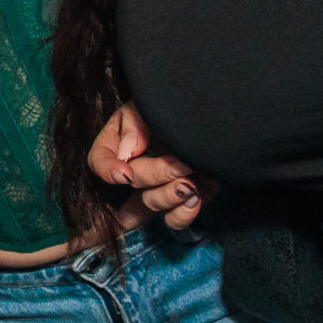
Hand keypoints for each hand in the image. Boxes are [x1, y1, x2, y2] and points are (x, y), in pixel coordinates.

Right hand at [87, 105, 210, 231]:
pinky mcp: (184, 199)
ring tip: (190, 183)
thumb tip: (127, 151)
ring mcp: (161, 184)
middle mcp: (138, 163)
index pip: (99, 159)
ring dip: (168, 196)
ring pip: (151, 204)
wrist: (223, 113)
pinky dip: (182, 214)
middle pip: (131, 182)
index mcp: (123, 138)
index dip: (108, 170)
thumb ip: (134, 121)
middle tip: (179, 165)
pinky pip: (174, 220)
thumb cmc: (183, 102)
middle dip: (153, 175)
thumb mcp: (152, 102)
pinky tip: (195, 199)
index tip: (125, 174)